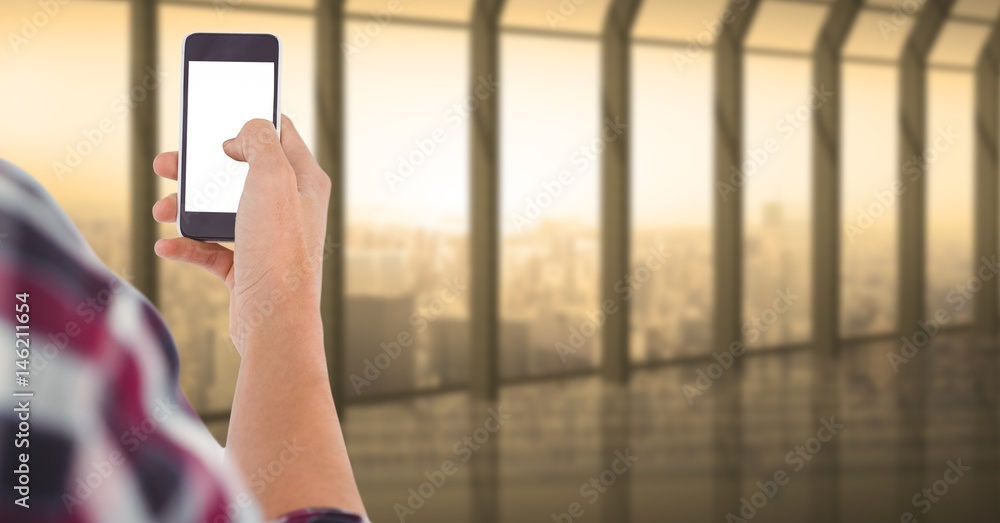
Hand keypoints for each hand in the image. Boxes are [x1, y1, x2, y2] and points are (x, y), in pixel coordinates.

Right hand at [152, 116, 331, 354]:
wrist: (274, 321)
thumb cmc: (279, 249)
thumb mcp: (272, 178)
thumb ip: (260, 141)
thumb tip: (248, 130)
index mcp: (304, 182)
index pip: (281, 135)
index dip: (250, 123)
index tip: (217, 122)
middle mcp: (290, 208)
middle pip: (239, 173)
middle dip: (199, 169)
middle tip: (166, 164)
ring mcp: (268, 240)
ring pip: (220, 211)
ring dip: (186, 208)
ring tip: (162, 210)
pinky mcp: (248, 270)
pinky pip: (211, 250)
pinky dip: (186, 246)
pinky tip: (167, 246)